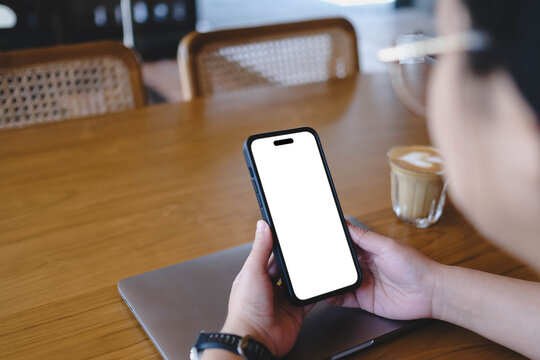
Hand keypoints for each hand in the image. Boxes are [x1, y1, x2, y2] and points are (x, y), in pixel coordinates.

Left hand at [221, 220, 313, 357]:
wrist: (256, 338)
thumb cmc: (246, 309)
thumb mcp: (253, 271)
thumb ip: (260, 249)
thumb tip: (262, 226)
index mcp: (255, 274)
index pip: (269, 253)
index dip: (278, 243)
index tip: (289, 232)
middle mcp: (268, 286)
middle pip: (286, 267)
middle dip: (295, 259)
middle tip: (307, 246)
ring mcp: (282, 299)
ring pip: (298, 281)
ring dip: (305, 274)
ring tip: (316, 261)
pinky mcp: (295, 311)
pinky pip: (308, 298)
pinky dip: (315, 292)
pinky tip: (320, 283)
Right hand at [327, 223, 441, 319]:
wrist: (430, 293)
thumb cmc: (415, 266)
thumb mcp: (386, 246)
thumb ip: (364, 237)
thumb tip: (346, 224)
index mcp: (370, 249)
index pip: (346, 244)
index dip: (333, 242)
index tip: (320, 240)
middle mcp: (365, 266)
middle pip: (340, 263)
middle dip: (327, 262)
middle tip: (313, 260)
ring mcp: (364, 283)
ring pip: (340, 280)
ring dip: (329, 279)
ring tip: (317, 277)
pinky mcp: (365, 300)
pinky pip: (345, 298)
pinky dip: (334, 296)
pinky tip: (328, 294)